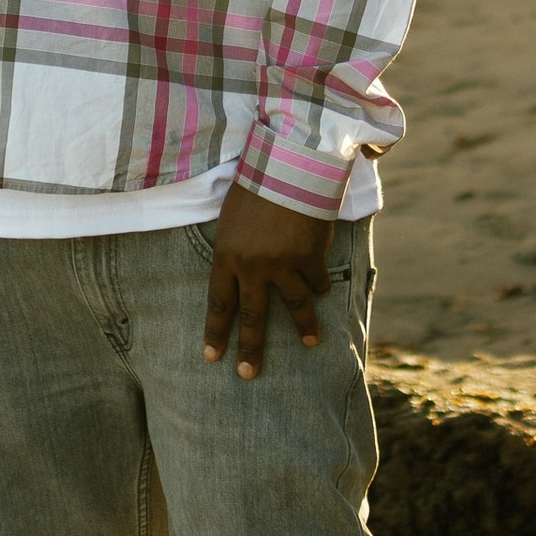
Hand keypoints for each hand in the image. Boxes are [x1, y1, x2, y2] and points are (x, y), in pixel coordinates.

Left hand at [202, 182, 334, 379]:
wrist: (290, 160)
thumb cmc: (256, 182)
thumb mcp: (232, 217)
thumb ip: (235, 248)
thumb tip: (242, 272)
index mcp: (227, 254)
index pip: (219, 303)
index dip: (216, 332)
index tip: (213, 357)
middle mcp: (253, 265)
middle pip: (253, 316)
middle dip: (251, 349)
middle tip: (248, 375)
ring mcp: (284, 263)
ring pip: (294, 305)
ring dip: (304, 327)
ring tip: (311, 342)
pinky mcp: (311, 256)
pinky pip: (318, 281)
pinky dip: (321, 285)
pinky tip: (323, 291)